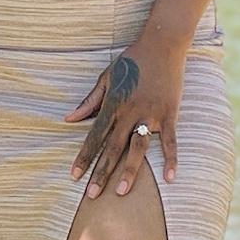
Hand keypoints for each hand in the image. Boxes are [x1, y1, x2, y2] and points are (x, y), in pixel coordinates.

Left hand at [64, 39, 185, 197]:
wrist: (162, 44)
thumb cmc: (131, 60)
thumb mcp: (106, 77)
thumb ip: (89, 101)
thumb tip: (68, 119)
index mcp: (113, 103)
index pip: (94, 136)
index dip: (84, 157)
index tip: (74, 176)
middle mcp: (130, 111)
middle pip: (113, 147)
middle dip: (101, 172)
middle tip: (92, 195)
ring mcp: (151, 114)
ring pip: (138, 148)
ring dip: (130, 171)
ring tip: (122, 192)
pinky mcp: (169, 113)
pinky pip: (170, 141)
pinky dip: (171, 159)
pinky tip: (170, 178)